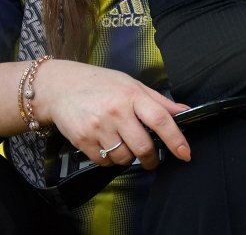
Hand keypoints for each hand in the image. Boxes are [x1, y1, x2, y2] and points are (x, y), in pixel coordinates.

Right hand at [35, 60, 190, 169]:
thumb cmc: (99, 83)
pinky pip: (105, 162)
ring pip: (124, 158)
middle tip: (150, 157)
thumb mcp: (130, 84)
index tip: (185, 153)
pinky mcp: (83, 140)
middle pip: (143, 147)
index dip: (176, 139)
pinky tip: (104, 142)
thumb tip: (185, 112)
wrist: (59, 86)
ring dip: (127, 156)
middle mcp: (116, 110)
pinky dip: (109, 158)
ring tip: (120, 142)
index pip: (160, 119)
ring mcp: (98, 126)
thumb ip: (158, 101)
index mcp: (131, 94)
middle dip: (151, 158)